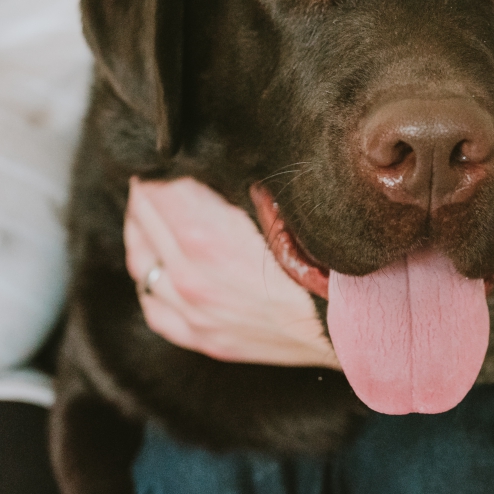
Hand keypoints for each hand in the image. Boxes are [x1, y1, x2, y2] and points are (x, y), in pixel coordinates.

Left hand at [125, 177, 338, 368]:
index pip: (157, 187)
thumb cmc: (327, 260)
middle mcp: (189, 276)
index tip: (169, 155)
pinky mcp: (202, 338)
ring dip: (141, 231)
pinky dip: (151, 281)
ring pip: (141, 261)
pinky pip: (154, 308)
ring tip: (151, 214)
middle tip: (159, 175)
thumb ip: (241, 183)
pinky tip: (158, 266)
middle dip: (149, 191)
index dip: (161, 165)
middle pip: (143, 218)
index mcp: (206, 237)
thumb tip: (218, 157)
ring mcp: (192, 312)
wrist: (352, 324)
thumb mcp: (284, 205)